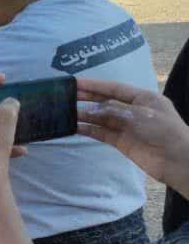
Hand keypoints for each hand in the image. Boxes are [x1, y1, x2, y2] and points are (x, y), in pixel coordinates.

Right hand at [77, 77, 188, 192]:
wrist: (177, 160)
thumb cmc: (165, 131)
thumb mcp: (141, 115)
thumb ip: (115, 110)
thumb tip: (92, 109)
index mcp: (143, 98)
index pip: (114, 88)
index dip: (95, 85)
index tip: (75, 83)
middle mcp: (133, 110)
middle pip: (106, 102)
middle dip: (87, 99)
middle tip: (67, 96)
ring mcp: (127, 126)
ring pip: (102, 118)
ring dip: (86, 115)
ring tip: (67, 113)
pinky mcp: (122, 142)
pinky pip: (102, 133)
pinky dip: (90, 130)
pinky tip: (76, 128)